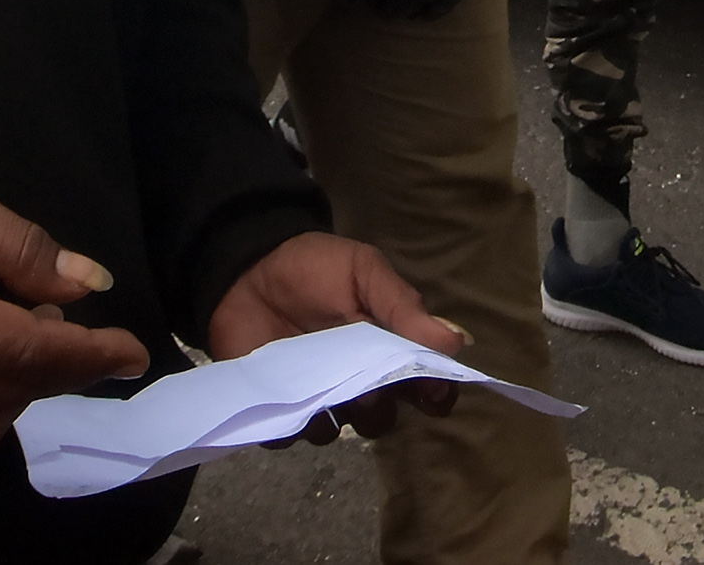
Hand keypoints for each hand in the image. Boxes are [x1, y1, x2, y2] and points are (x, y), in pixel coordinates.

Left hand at [207, 230, 467, 440]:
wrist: (246, 266)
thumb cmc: (313, 267)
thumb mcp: (364, 273)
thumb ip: (403, 309)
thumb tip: (458, 341)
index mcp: (388, 348)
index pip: (426, 385)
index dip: (435, 393)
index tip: (430, 392)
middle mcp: (358, 380)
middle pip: (386, 417)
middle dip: (381, 406)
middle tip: (367, 385)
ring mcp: (319, 396)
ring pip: (341, 433)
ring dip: (337, 418)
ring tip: (320, 386)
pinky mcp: (279, 408)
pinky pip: (291, 437)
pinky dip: (291, 425)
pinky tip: (286, 395)